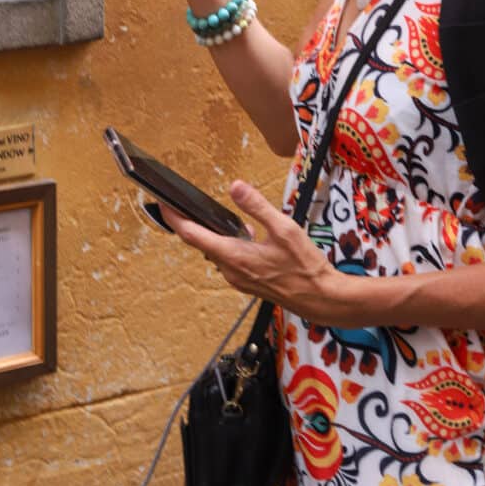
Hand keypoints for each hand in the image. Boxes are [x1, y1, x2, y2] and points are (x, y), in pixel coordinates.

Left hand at [161, 180, 343, 324]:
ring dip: (214, 234)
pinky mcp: (246, 282)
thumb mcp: (283, 228)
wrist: (321, 298)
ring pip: (216, 252)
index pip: (192, 235)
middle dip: (192, 223)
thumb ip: (257, 206)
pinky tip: (247, 236)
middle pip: (200, 243)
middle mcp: (230, 270)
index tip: (163, 204)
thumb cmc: (305, 267)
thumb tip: (235, 186)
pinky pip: (228, 260)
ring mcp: (237, 279)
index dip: (174, 218)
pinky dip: (229, 245)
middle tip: (185, 203)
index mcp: (234, 256)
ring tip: (220, 216)